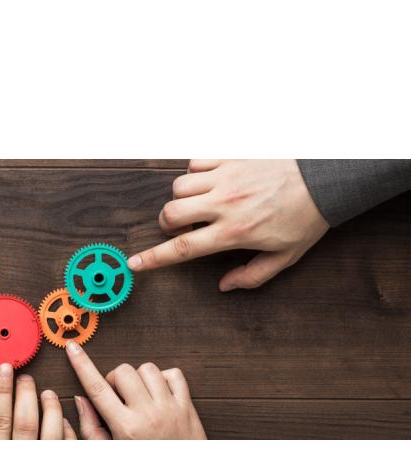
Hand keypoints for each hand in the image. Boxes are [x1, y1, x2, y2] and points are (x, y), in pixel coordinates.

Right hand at [0, 363, 77, 439]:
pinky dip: (67, 431)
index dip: (1, 391)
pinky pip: (68, 446)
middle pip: (25, 422)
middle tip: (27, 378)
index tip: (5, 370)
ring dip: (51, 409)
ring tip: (49, 394)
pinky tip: (65, 420)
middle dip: (26, 394)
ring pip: (51, 432)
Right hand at [66, 341, 205, 438]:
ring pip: (147, 368)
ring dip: (139, 377)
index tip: (73, 348)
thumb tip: (81, 399)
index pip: (97, 388)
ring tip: (139, 396)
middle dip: (115, 379)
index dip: (81, 364)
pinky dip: (164, 379)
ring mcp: (170, 408)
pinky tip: (159, 393)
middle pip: (122, 371)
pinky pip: (174, 374)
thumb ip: (91, 427)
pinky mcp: (187, 406)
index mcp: (126, 428)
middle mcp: (148, 414)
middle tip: (118, 397)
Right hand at [127, 159, 329, 290]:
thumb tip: (224, 286)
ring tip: (200, 203)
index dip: (154, 258)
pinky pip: (194, 162)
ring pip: (178, 186)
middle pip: (171, 213)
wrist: (326, 178)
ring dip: (182, 198)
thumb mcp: (285, 256)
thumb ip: (252, 275)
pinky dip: (194, 172)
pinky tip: (209, 181)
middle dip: (168, 224)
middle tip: (184, 227)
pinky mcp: (230, 156)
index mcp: (234, 232)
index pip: (183, 248)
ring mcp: (226, 177)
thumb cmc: (306, 218)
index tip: (134, 264)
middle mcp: (224, 204)